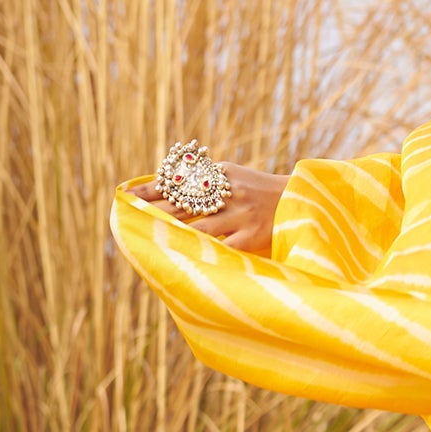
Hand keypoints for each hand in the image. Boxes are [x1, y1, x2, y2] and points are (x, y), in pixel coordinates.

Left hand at [139, 161, 289, 254]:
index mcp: (222, 173)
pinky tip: (182, 258)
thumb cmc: (264, 191)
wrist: (305, 202)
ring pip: (197, 226)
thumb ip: (207, 179)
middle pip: (182, 203)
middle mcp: (229, 191)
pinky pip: (221, 247)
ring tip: (146, 239)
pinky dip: (201, 253)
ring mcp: (241, 215)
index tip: (125, 195)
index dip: (150, 189)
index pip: (179, 181)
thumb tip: (168, 186)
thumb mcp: (235, 175)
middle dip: (152, 210)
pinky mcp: (252, 236)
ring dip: (171, 234)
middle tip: (126, 216)